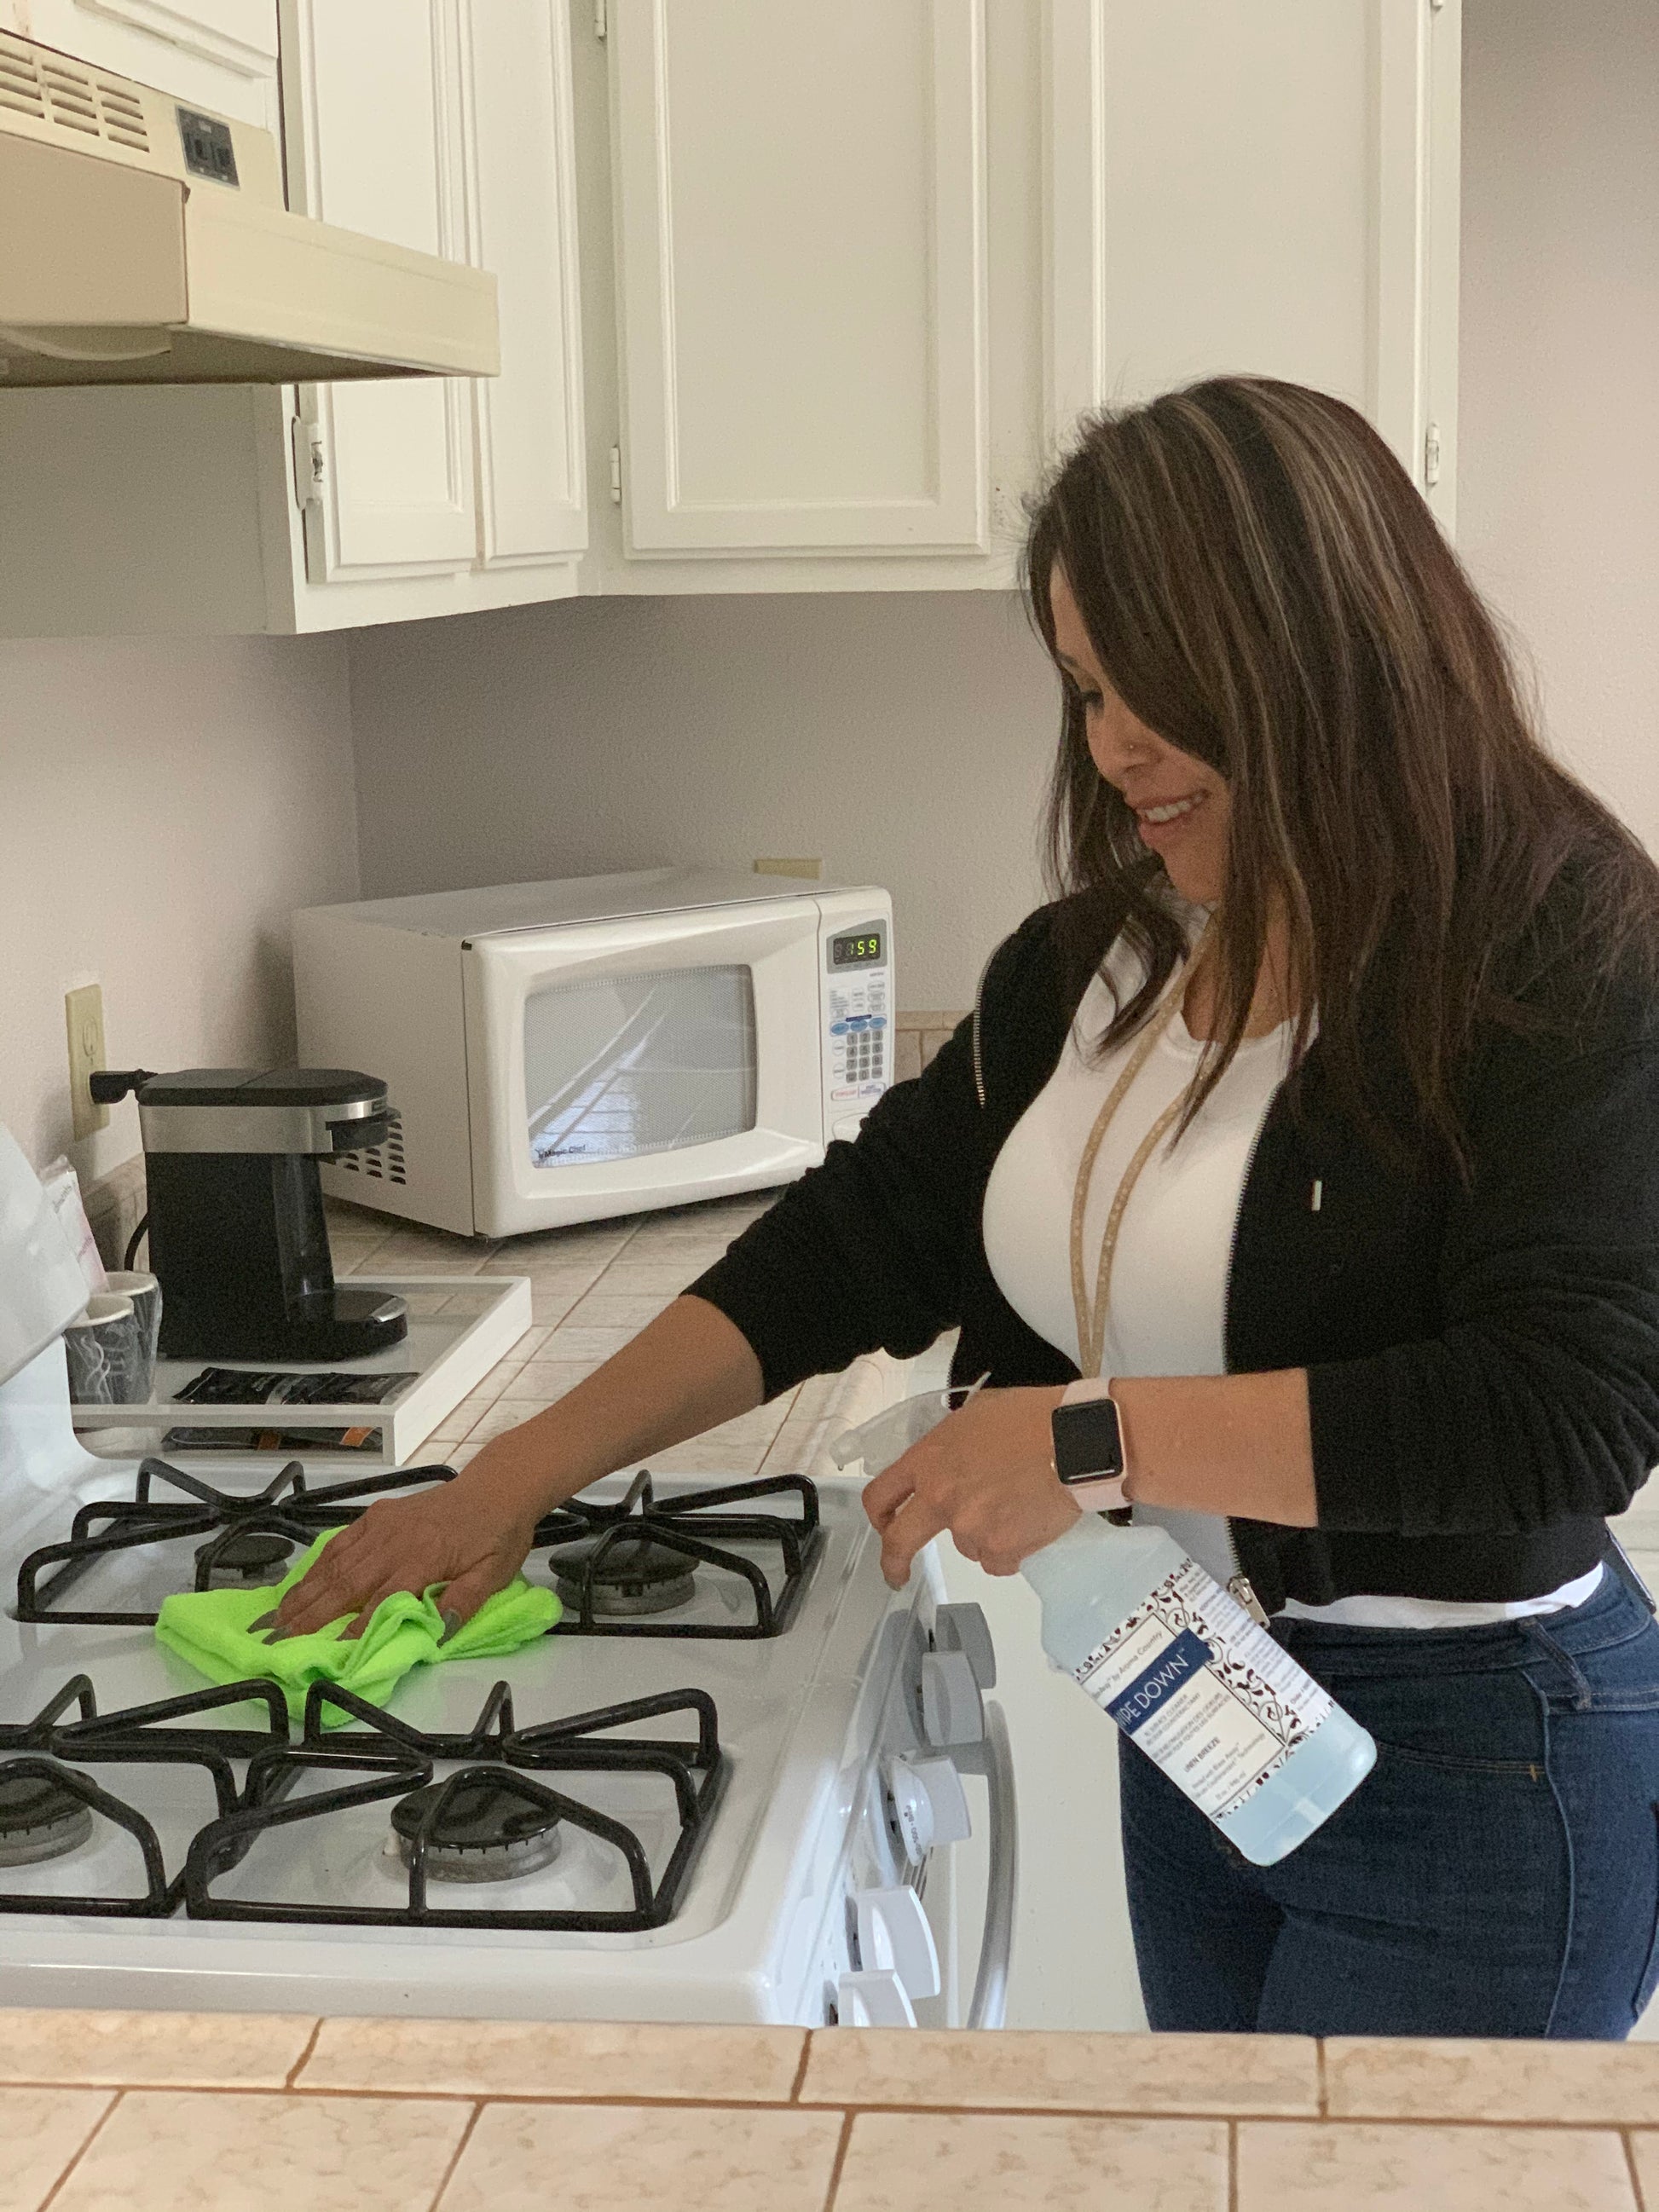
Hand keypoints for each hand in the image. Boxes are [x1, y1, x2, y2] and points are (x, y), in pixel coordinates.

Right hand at [268, 1443, 542, 1639]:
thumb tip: (439, 1630)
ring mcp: (382, 1525)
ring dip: (305, 1593)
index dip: (356, 1630)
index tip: (331, 1656)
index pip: (383, 1601)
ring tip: (276, 1620)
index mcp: (425, 1558)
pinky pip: (340, 1542)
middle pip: (347, 1583)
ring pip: (335, 1563)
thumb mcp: (495, 1573)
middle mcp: (396, 1540)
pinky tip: (300, 1584)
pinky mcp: (377, 1514)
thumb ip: (466, 1601)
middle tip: (279, 1641)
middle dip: (311, 1615)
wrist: (496, 1487)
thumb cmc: (497, 1535)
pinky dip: (317, 1565)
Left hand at [862, 1385, 1078, 1587]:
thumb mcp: (975, 1416)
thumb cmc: (1031, 1418)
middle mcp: (940, 1497)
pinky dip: (1010, 1550)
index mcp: (928, 1460)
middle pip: (899, 1542)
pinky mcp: (1000, 1550)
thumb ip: (950, 1446)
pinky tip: (1029, 1524)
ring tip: (1016, 1505)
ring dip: (984, 1534)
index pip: (881, 1495)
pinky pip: (998, 1561)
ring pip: (966, 1545)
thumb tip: (950, 1461)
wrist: (1074, 1442)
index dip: (879, 1516)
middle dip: (894, 1563)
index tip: (884, 1527)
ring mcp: (968, 1527)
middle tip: (898, 1574)